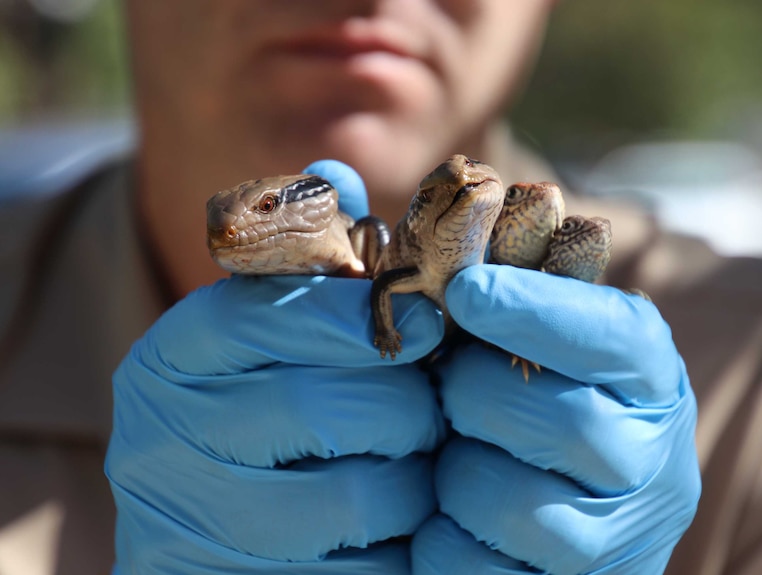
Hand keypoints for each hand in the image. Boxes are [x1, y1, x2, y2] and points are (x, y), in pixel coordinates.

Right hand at [105, 161, 445, 572]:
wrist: (209, 527)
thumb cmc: (261, 411)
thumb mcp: (270, 333)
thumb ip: (307, 263)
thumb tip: (334, 174)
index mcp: (175, 355)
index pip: (275, 314)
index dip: (366, 317)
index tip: (434, 319)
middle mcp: (161, 438)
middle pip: (330, 408)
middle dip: (407, 410)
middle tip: (428, 408)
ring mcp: (190, 523)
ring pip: (356, 498)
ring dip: (412, 483)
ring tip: (411, 468)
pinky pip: (359, 573)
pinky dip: (396, 548)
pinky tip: (392, 528)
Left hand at [412, 266, 699, 573]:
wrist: (584, 522)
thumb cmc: (547, 412)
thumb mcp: (560, 355)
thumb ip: (528, 313)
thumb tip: (460, 268)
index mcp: (653, 384)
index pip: (616, 338)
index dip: (538, 310)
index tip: (467, 291)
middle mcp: (655, 464)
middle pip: (563, 423)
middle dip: (475, 397)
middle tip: (449, 389)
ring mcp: (619, 542)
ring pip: (507, 501)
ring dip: (452, 474)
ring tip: (452, 459)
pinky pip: (469, 565)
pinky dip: (437, 537)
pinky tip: (447, 515)